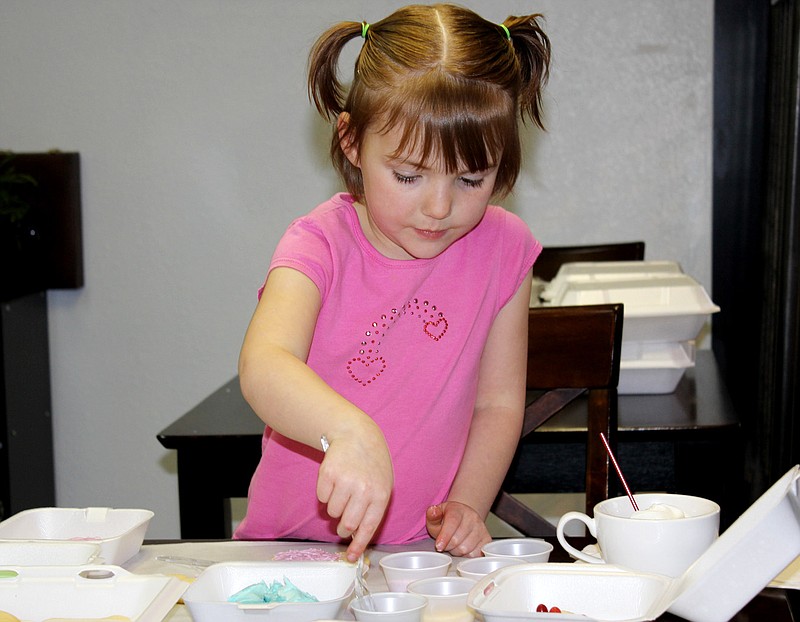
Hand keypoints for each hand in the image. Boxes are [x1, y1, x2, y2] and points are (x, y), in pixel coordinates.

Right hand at [316, 424, 393, 561]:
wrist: (357, 435)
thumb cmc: (371, 464)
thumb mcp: (381, 484)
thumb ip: (372, 510)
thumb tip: (357, 537)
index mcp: (380, 494)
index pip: (368, 527)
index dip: (358, 545)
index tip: (351, 558)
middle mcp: (364, 489)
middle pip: (346, 524)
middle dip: (342, 528)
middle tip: (342, 523)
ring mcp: (345, 480)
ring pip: (332, 512)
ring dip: (334, 507)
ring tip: (342, 490)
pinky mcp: (328, 473)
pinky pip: (321, 497)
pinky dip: (325, 493)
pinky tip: (334, 480)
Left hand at [425, 501, 490, 556]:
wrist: (464, 518)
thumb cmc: (447, 519)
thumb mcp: (436, 517)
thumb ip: (432, 516)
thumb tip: (432, 511)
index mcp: (458, 509)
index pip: (452, 523)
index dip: (444, 536)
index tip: (438, 547)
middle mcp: (472, 517)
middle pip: (457, 540)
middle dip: (448, 545)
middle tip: (446, 542)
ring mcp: (481, 528)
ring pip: (466, 549)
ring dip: (457, 551)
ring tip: (455, 544)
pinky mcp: (487, 539)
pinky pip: (475, 554)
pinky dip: (467, 555)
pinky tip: (464, 548)